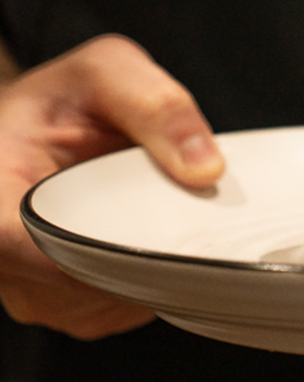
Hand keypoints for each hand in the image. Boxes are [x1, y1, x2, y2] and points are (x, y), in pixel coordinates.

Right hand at [0, 35, 223, 337]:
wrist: (46, 130)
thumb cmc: (65, 101)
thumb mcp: (106, 72)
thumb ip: (156, 106)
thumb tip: (205, 169)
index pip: (30, 246)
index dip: (102, 250)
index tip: (161, 237)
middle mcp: (4, 259)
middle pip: (87, 283)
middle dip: (149, 253)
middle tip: (185, 212)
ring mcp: (37, 294)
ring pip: (114, 301)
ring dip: (154, 267)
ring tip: (157, 216)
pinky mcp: (72, 310)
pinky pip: (126, 308)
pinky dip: (154, 279)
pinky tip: (153, 239)